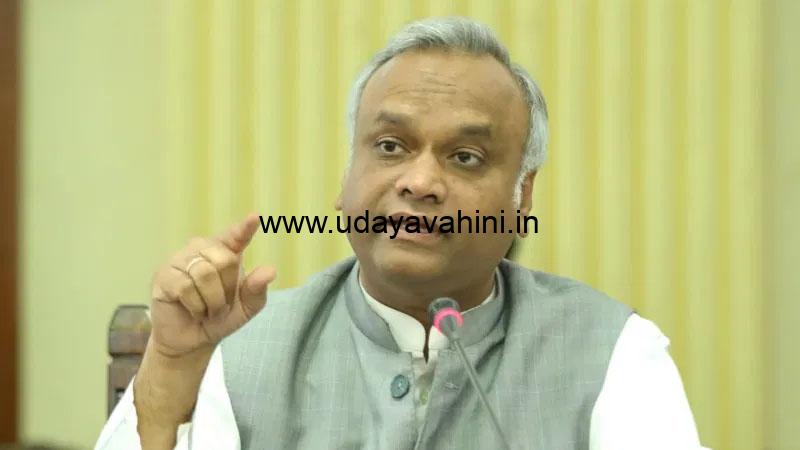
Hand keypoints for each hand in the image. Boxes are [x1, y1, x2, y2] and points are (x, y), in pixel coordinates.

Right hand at [149, 213, 275, 357]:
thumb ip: (257, 289)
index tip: (254, 218)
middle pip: (224, 260)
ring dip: (212, 301)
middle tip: (220, 303)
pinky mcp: (163, 275)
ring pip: (204, 274)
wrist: (193, 339)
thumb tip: (270, 271)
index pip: (235, 236)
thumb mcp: (246, 307)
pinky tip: (193, 310)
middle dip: (227, 289)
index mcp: (224, 251)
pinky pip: (185, 287)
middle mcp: (201, 249)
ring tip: (207, 309)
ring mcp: (179, 260)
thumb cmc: (221, 317)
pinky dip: (196, 306)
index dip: (244, 228)